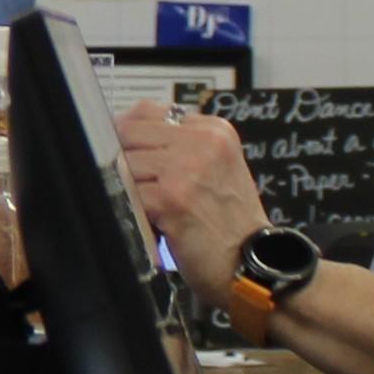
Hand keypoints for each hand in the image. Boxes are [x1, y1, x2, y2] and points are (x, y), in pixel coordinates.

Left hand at [115, 100, 268, 266]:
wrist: (249, 262)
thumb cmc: (230, 222)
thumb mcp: (215, 167)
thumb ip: (179, 145)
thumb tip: (124, 132)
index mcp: (213, 129)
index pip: (147, 111)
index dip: (129, 134)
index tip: (129, 153)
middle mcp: (203, 141)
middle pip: (130, 133)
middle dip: (125, 160)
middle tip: (139, 185)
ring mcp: (187, 167)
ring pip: (125, 163)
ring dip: (129, 188)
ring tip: (151, 206)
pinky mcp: (172, 197)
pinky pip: (129, 193)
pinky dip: (134, 210)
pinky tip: (152, 222)